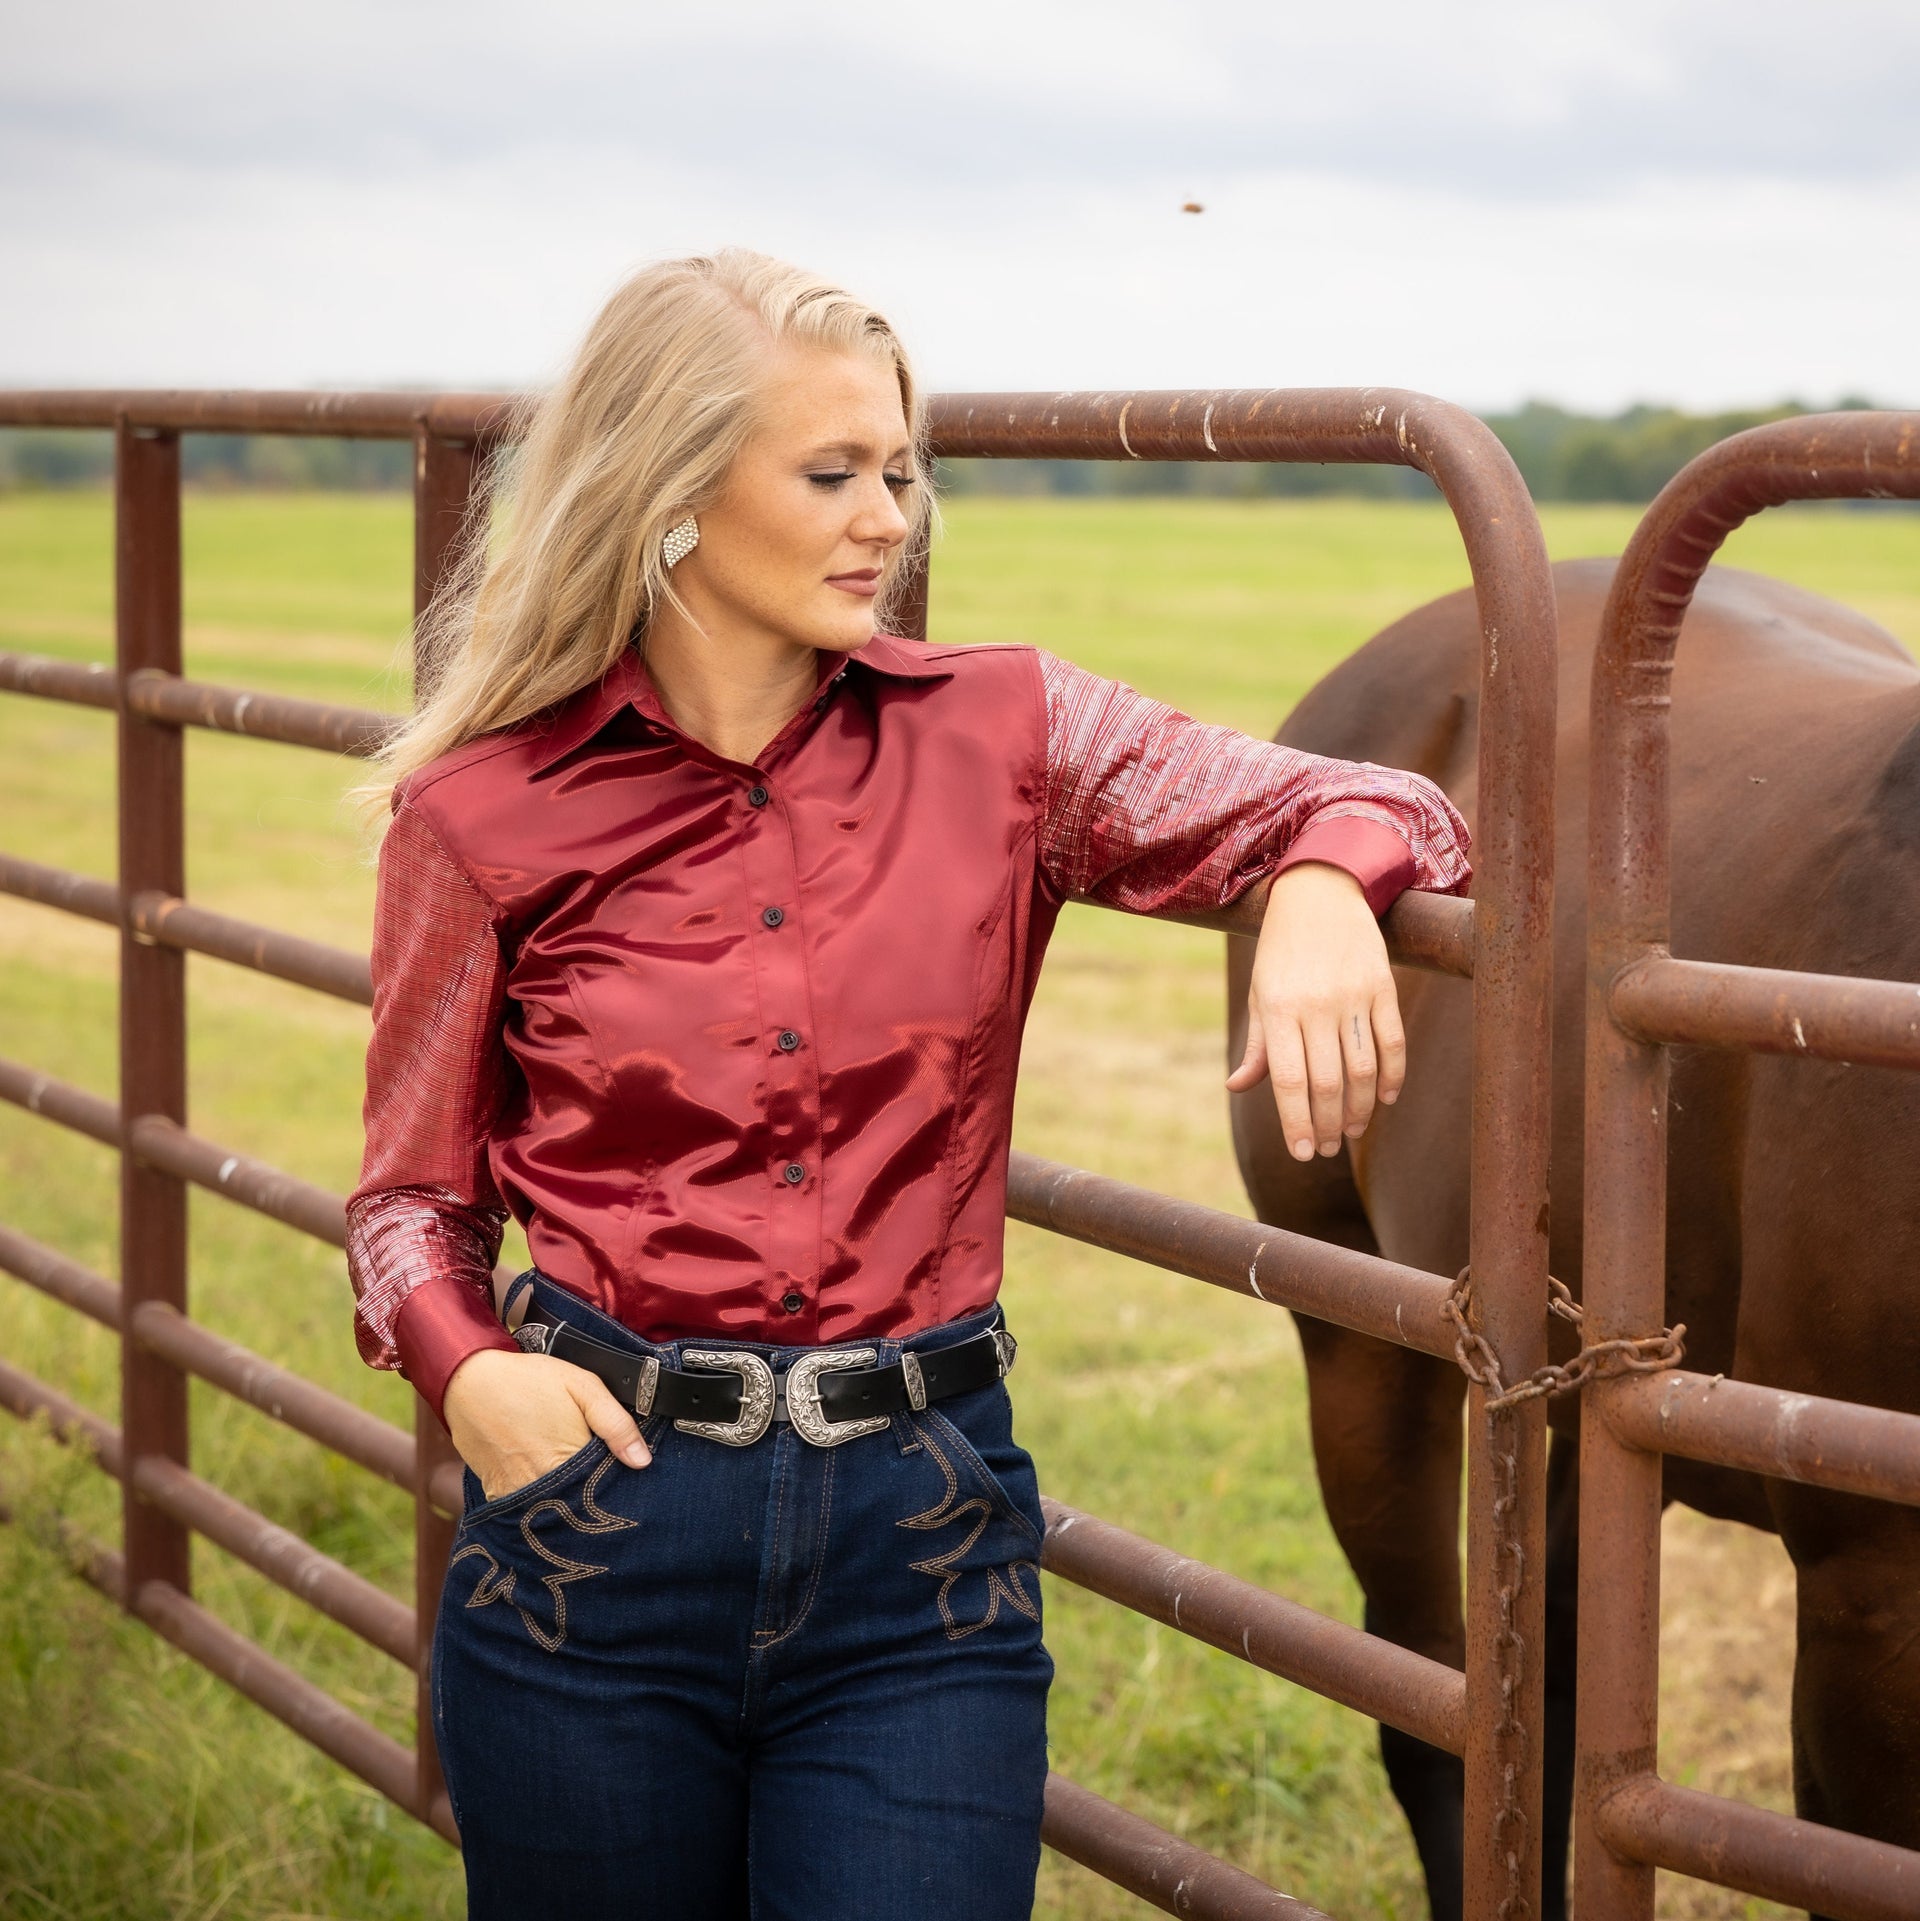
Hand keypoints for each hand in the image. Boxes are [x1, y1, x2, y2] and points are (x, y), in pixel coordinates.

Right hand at [443, 1347, 652, 1501]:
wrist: (469, 1381)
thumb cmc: (529, 1380)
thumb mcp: (583, 1386)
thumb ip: (615, 1423)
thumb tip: (641, 1461)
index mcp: (568, 1462)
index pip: (605, 1492)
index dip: (618, 1487)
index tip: (625, 1481)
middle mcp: (541, 1486)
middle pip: (580, 1507)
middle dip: (593, 1498)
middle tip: (600, 1483)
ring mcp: (516, 1496)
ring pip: (553, 1512)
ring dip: (566, 1502)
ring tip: (573, 1480)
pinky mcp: (498, 1496)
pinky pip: (526, 1509)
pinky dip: (540, 1501)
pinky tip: (546, 1480)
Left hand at [1226, 863, 1406, 1161]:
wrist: (1320, 891)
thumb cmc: (1281, 950)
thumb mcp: (1260, 992)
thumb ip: (1256, 1045)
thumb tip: (1238, 1087)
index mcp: (1278, 1008)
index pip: (1287, 1080)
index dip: (1295, 1122)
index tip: (1301, 1153)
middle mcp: (1315, 1005)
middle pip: (1328, 1083)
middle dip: (1327, 1125)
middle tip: (1325, 1149)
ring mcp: (1353, 995)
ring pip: (1363, 1069)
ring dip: (1360, 1109)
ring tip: (1351, 1132)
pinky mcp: (1383, 986)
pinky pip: (1393, 1042)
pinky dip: (1393, 1076)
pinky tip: (1386, 1099)